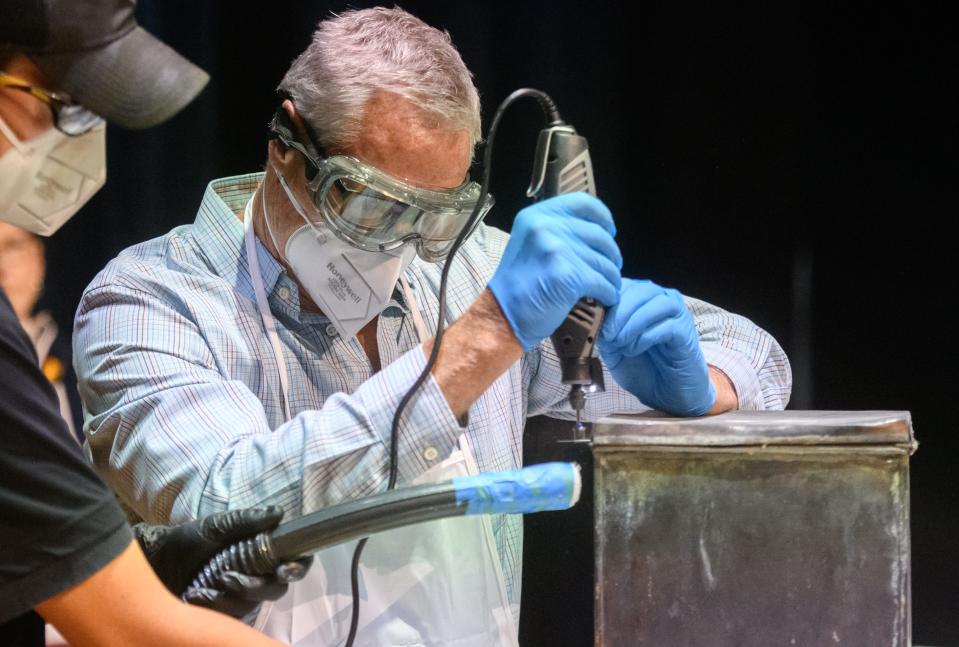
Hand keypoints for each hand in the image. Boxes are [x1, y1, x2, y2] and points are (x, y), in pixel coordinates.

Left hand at [133, 506, 309, 618]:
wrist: (156, 562)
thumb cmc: (188, 541)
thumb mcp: (216, 526)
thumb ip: (247, 520)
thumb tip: (278, 513)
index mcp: (261, 553)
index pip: (292, 563)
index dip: (297, 567)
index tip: (283, 569)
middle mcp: (257, 576)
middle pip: (276, 589)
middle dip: (255, 587)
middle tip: (228, 578)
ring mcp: (240, 597)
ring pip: (252, 606)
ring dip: (228, 597)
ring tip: (202, 587)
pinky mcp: (223, 613)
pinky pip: (230, 617)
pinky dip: (213, 607)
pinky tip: (195, 597)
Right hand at [489, 193, 621, 349]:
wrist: (502, 314)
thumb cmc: (519, 284)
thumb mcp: (531, 243)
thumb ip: (557, 231)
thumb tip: (596, 232)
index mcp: (537, 215)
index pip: (583, 203)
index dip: (603, 217)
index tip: (609, 231)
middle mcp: (546, 227)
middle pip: (599, 234)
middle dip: (611, 254)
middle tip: (610, 268)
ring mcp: (557, 250)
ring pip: (604, 261)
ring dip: (611, 277)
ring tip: (608, 287)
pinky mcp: (568, 275)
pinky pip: (603, 282)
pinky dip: (610, 293)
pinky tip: (606, 299)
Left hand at [599, 278, 715, 415]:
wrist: (666, 393)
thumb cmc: (641, 367)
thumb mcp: (612, 348)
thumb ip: (603, 329)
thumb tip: (591, 316)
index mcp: (641, 298)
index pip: (623, 284)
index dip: (607, 300)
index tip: (593, 321)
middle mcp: (662, 299)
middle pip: (639, 290)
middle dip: (618, 312)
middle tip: (607, 335)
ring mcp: (677, 313)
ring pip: (654, 303)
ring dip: (632, 323)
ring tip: (620, 344)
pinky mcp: (686, 331)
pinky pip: (666, 325)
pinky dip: (645, 337)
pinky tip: (634, 350)